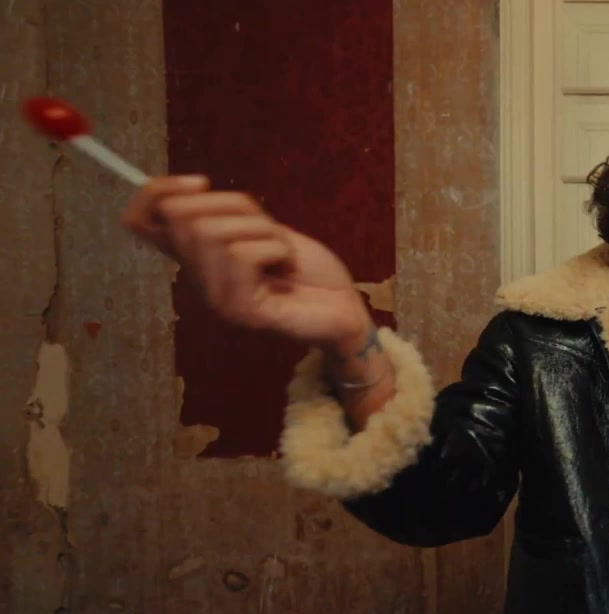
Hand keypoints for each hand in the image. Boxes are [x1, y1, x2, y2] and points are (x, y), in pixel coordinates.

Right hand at [120, 175, 370, 351]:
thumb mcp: (263, 227)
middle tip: (266, 231)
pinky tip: (288, 270)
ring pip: (214, 232)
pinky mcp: (240, 311)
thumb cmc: (307, 269)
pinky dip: (278, 250)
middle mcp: (197, 279)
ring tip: (282, 255)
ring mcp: (216, 298)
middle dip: (234, 207)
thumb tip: (191, 187)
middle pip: (181, 216)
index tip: (201, 182)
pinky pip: (243, 255)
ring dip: (263, 231)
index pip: (137, 221)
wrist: (345, 307)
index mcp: (196, 256)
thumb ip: (226, 214)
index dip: (157, 192)